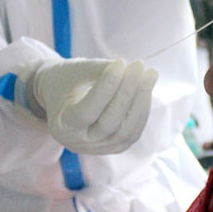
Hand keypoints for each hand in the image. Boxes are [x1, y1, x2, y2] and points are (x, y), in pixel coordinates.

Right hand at [25, 57, 158, 153]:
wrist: (64, 101)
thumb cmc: (67, 82)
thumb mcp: (74, 72)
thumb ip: (98, 69)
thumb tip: (128, 68)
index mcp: (62, 127)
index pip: (87, 111)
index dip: (106, 87)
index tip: (120, 62)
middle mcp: (80, 144)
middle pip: (109, 123)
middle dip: (127, 92)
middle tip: (139, 65)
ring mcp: (99, 149)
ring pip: (126, 130)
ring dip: (141, 100)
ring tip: (149, 73)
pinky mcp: (116, 147)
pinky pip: (133, 131)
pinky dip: (143, 108)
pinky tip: (146, 86)